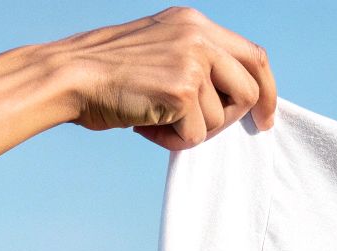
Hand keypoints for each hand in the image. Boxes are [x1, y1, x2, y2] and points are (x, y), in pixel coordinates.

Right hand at [44, 7, 278, 150]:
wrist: (70, 76)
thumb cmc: (106, 74)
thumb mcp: (159, 51)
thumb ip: (196, 62)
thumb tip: (229, 99)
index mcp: (194, 23)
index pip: (253, 55)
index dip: (267, 90)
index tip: (265, 118)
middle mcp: (199, 36)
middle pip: (249, 90)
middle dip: (230, 120)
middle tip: (199, 131)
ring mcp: (193, 61)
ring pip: (219, 119)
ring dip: (188, 131)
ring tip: (153, 119)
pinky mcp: (182, 90)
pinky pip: (196, 136)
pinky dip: (171, 142)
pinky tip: (146, 126)